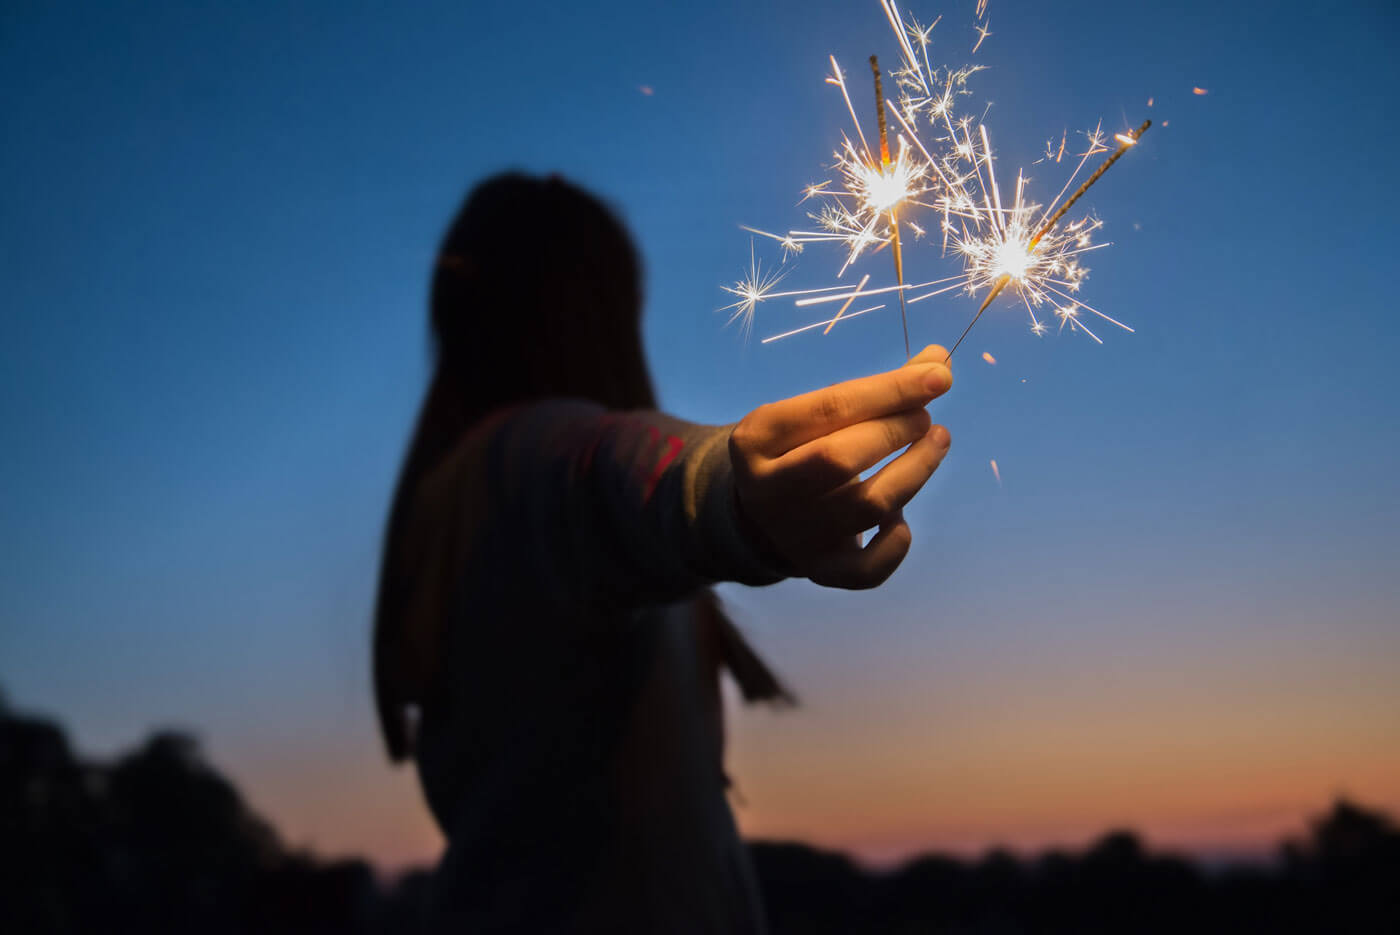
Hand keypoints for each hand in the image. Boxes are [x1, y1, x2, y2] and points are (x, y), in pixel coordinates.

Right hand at [729, 345, 952, 588]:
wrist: (761, 515)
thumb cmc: (801, 448)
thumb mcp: (817, 411)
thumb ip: (875, 389)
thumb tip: (940, 361)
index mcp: (756, 438)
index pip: (830, 408)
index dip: (891, 390)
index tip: (940, 376)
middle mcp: (767, 490)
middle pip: (841, 459)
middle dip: (896, 430)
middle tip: (926, 417)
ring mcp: (793, 535)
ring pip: (866, 506)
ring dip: (914, 471)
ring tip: (936, 443)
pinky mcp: (820, 571)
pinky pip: (869, 569)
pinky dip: (897, 542)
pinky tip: (900, 516)